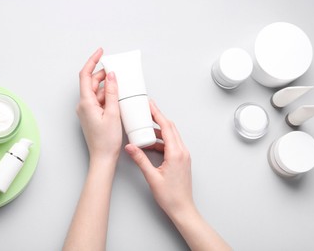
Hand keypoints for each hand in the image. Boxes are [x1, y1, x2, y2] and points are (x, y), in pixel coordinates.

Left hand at [76, 48, 121, 163]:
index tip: (101, 52)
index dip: (92, 61)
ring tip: (120, 83)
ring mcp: (87, 111)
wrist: (103, 158)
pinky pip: (98, 100)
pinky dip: (106, 95)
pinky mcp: (91, 116)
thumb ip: (111, 92)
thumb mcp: (113, 113)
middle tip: (116, 69)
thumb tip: (111, 75)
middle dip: (103, 73)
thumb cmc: (107, 141)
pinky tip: (117, 96)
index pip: (86, 75)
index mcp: (86, 103)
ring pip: (96, 91)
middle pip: (91, 82)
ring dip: (106, 85)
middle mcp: (83, 105)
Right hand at [125, 100, 192, 216]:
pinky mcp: (181, 160)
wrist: (182, 208)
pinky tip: (150, 143)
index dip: (157, 113)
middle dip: (158, 117)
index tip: (150, 104)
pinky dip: (161, 140)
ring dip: (159, 129)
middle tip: (147, 110)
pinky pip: (171, 144)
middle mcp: (182, 152)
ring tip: (145, 127)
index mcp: (176, 153)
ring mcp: (183, 155)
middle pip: (170, 128)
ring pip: (171, 135)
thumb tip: (130, 147)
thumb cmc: (170, 196)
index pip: (166, 127)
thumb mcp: (152, 176)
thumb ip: (140, 159)